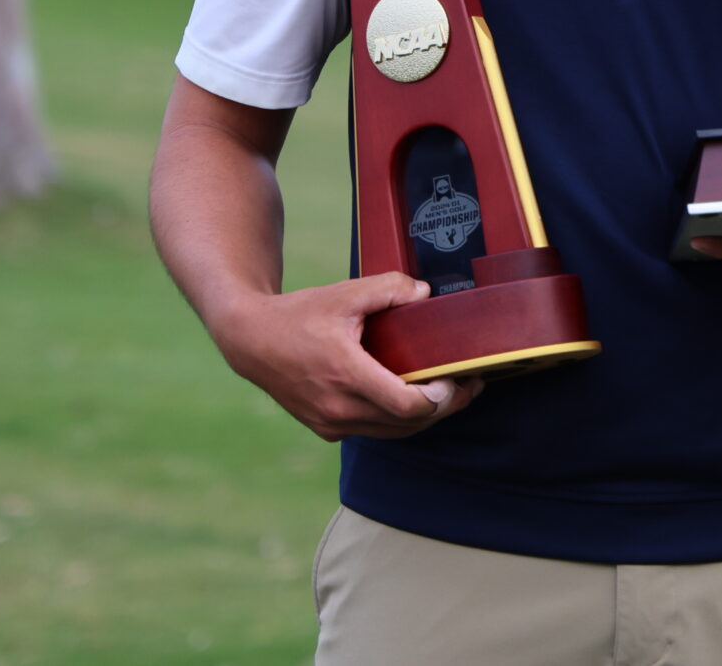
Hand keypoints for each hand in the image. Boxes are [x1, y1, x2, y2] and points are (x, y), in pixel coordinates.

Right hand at [211, 272, 483, 440]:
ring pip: (393, 433)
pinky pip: (374, 431)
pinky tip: (414, 398)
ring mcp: (331, 423)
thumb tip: (427, 293)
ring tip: (450, 394)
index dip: (441, 398)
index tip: (458, 377)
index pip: (407, 405)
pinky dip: (398, 420)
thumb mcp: (345, 293)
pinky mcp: (327, 429)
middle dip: (444, 407)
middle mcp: (339, 408)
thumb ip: (390, 288)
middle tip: (470, 385)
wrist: (252, 340)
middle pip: (408, 424)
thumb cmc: (299, 314)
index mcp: (346, 375)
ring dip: (424, 418)